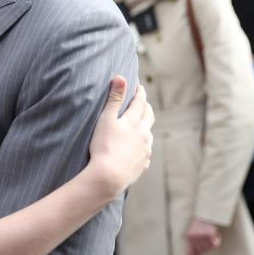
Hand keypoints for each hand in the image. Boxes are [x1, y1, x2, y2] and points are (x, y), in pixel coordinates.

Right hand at [87, 76, 153, 195]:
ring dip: (146, 127)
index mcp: (134, 122)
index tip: (140, 87)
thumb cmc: (104, 147)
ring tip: (141, 125)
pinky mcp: (142, 164)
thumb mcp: (106, 120)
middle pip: (149, 117)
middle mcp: (144, 134)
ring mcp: (145, 151)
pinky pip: (146, 152)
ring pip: (149, 134)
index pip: (140, 103)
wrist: (109, 177)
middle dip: (146, 107)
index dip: (140, 93)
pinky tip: (139, 149)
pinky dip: (143, 146)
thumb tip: (120, 77)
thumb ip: (114, 98)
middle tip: (143, 102)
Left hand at [186, 218, 221, 254]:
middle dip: (207, 247)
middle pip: (203, 251)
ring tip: (212, 233)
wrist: (204, 210)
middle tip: (209, 238)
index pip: (191, 253)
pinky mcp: (207, 233)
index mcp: (188, 237)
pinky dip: (217, 239)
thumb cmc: (200, 221)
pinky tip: (215, 233)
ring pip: (209, 248)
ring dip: (212, 243)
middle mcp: (193, 237)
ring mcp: (200, 236)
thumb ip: (196, 243)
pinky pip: (214, 243)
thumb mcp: (194, 231)